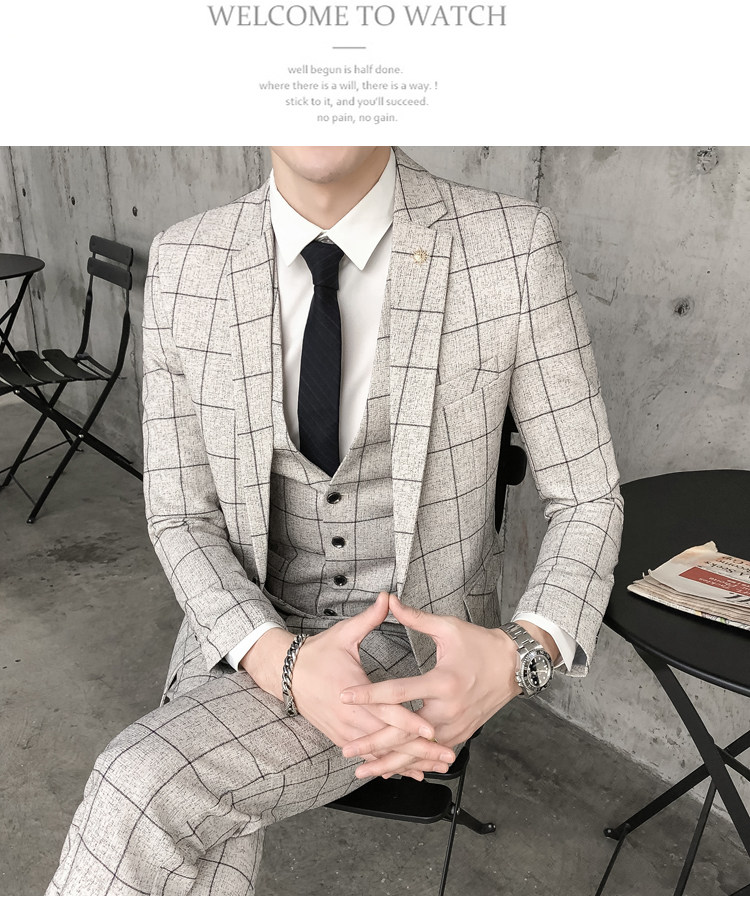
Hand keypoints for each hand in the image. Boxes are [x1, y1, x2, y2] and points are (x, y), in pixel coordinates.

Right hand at [241, 592, 455, 778]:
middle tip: (448, 756)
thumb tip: (388, 597)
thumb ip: (370, 618)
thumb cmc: (317, 653)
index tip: (432, 730)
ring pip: (380, 753)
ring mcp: (346, 731)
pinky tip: (410, 772)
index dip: (410, 722)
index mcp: (354, 691)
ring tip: (436, 767)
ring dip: (409, 762)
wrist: (285, 675)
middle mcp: (350, 717)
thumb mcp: (344, 634)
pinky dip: (389, 765)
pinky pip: (368, 757)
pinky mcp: (342, 738)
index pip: (386, 711)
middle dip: (419, 749)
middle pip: (389, 739)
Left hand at [339, 594, 521, 777]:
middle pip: (404, 732)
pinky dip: (411, 763)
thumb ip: (416, 618)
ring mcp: (456, 727)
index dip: (368, 695)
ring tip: (363, 770)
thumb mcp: (448, 627)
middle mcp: (448, 710)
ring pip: (417, 751)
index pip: (398, 691)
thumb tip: (389, 600)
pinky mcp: (460, 734)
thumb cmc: (480, 644)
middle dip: (373, 743)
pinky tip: (392, 769)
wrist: (514, 666)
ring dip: (390, 761)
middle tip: (346, 750)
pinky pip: (431, 753)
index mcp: (442, 682)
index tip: (344, 697)